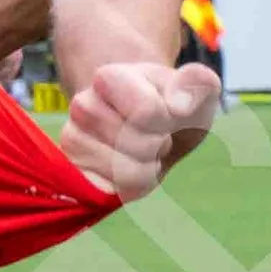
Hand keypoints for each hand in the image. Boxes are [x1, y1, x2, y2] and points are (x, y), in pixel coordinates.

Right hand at [61, 60, 220, 202]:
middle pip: (139, 145)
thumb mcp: (196, 89)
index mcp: (108, 77)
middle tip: (154, 134)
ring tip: (141, 150)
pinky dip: (132, 187)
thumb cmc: (172, 106)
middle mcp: (83, 106)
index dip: (167, 119)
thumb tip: (184, 100)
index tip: (165, 112)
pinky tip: (128, 168)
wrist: (149, 128)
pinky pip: (113, 194)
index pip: (147, 111)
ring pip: (126, 172)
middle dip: (159, 145)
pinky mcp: (73, 174)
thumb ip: (197, 82)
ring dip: (147, 168)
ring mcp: (73, 141)